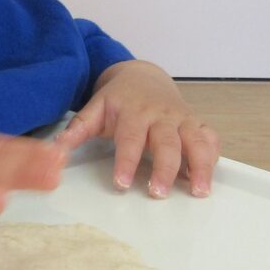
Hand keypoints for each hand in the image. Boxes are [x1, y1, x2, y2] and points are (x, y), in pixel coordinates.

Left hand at [57, 60, 219, 198]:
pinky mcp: (196, 123)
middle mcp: (161, 116)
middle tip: (158, 193)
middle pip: (167, 143)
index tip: (122, 183)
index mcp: (134, 112)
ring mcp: (182, 119)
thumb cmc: (119, 99)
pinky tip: (209, 177)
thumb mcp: (95, 108)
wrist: (144, 76)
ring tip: (198, 191)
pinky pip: (211, 138)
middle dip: (164, 169)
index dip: (127, 161)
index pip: (131, 138)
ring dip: (200, 166)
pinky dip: (214, 157)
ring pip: (196, 141)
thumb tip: (55, 149)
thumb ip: (78, 129)